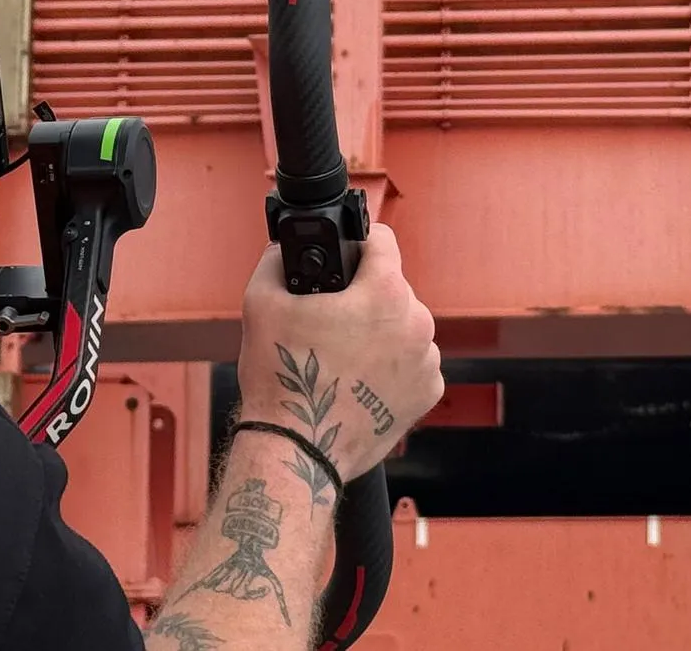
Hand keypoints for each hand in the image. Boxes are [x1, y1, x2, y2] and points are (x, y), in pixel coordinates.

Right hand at [235, 223, 442, 492]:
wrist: (297, 449)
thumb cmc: (282, 377)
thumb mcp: (262, 300)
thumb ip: (278, 260)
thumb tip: (286, 248)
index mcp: (385, 293)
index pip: (382, 240)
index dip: (357, 241)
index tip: (343, 255)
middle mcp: (417, 322)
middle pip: (392, 288)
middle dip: (364, 296)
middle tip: (332, 320)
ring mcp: (427, 360)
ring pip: (404, 326)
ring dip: (380, 332)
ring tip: (344, 356)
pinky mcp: (429, 392)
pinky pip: (412, 363)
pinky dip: (391, 366)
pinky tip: (360, 380)